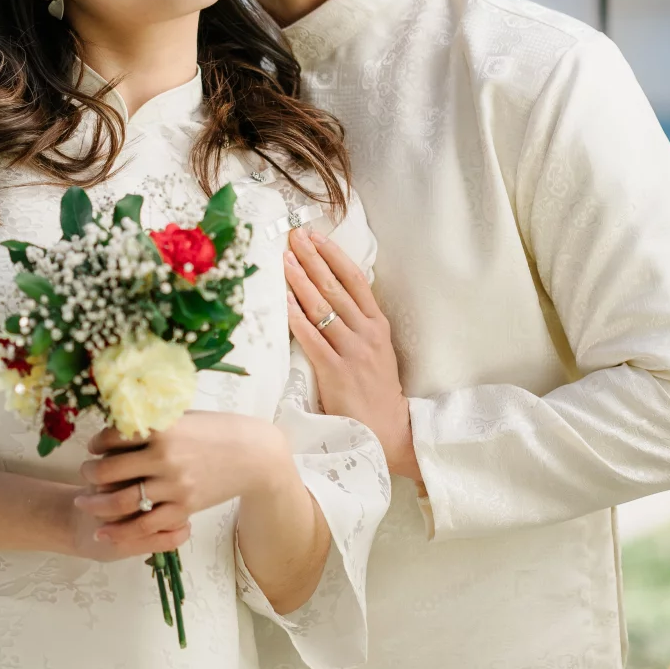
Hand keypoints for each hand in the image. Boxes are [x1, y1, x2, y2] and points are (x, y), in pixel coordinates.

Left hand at [73, 412, 295, 549]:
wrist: (255, 456)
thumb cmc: (218, 430)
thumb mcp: (184, 416)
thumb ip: (153, 420)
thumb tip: (118, 420)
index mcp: (163, 428)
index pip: (113, 436)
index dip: (97, 443)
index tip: (94, 447)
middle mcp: (166, 457)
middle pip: (110, 470)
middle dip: (90, 474)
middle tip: (84, 474)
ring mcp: (175, 485)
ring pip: (122, 500)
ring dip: (96, 503)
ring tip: (83, 502)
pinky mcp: (185, 508)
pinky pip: (146, 524)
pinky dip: (120, 531)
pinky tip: (103, 531)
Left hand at [285, 227, 420, 481]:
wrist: (386, 432)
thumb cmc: (375, 392)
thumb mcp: (376, 351)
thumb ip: (358, 325)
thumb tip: (330, 297)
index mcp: (378, 325)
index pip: (355, 280)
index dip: (334, 255)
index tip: (316, 236)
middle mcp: (367, 333)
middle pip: (335, 287)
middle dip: (312, 258)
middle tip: (294, 236)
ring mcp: (352, 351)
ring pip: (322, 307)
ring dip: (301, 280)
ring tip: (284, 259)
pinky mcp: (336, 371)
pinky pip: (311, 338)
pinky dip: (296, 317)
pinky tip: (283, 301)